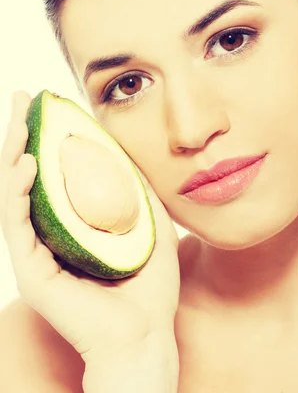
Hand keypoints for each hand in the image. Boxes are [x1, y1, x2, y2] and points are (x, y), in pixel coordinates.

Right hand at [0, 91, 179, 365]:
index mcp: (71, 224)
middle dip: (20, 135)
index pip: (50, 173)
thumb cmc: (149, 285)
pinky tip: (26, 162)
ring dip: (12, 154)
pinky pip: (16, 223)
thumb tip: (131, 151)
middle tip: (20, 98)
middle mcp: (48, 234)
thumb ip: (138, 191)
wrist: (148, 334)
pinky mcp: (31, 270)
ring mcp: (36, 252)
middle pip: (26, 175)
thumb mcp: (149, 224)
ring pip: (14, 193)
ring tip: (19, 122)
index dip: (46, 137)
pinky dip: (17, 190)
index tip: (47, 103)